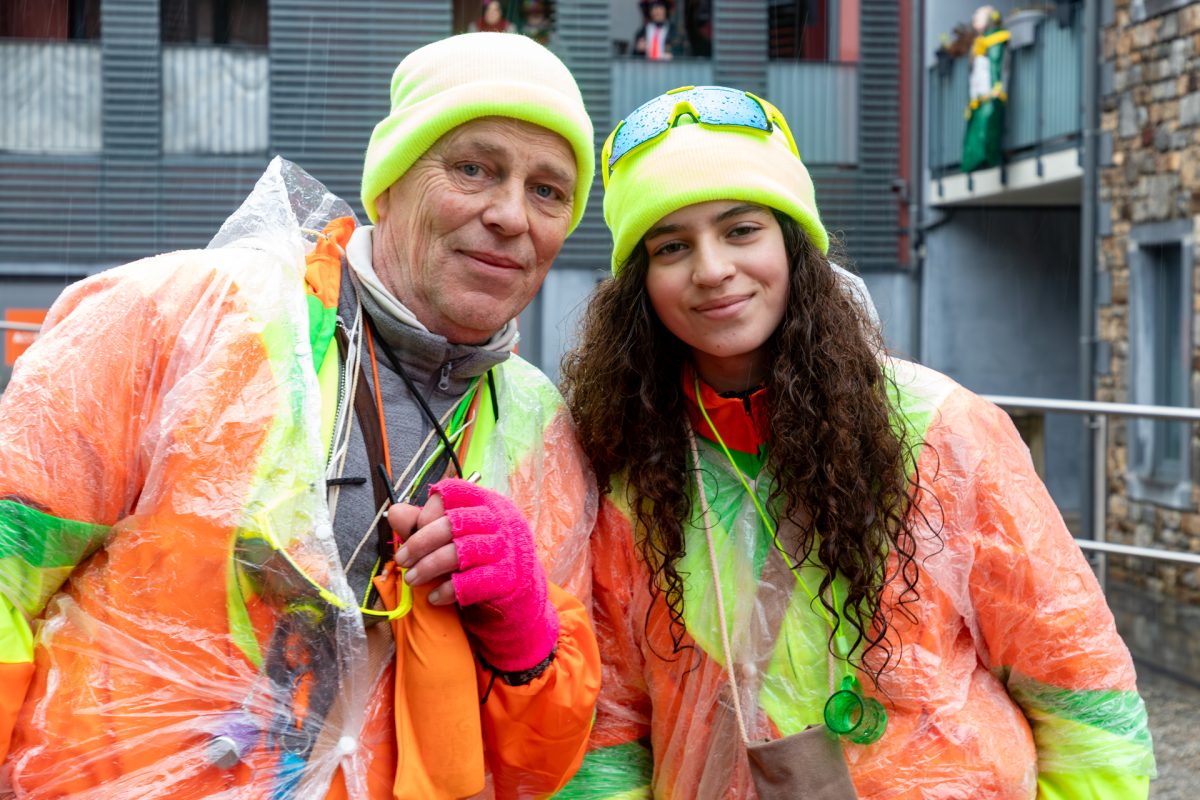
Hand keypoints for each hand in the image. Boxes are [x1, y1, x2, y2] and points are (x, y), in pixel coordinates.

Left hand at [388, 479, 558, 672]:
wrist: (517, 594)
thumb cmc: (478, 560)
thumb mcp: (450, 538)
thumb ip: (422, 524)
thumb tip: (394, 512)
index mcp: (486, 502)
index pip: (454, 492)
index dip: (428, 510)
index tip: (413, 530)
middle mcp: (501, 519)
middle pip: (453, 523)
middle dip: (420, 543)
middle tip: (401, 560)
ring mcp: (507, 548)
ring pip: (461, 552)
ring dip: (429, 567)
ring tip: (412, 579)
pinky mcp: (509, 577)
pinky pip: (473, 582)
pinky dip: (448, 590)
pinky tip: (434, 597)